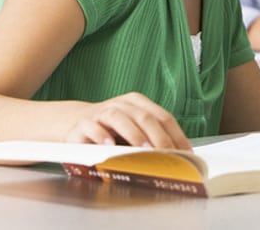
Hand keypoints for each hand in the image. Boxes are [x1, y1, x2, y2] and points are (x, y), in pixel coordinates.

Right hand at [67, 92, 190, 149]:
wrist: (75, 123)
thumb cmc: (111, 130)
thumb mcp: (134, 129)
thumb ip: (151, 138)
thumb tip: (177, 157)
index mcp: (138, 103)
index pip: (163, 117)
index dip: (176, 135)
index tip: (184, 153)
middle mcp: (121, 104)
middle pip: (144, 117)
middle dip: (158, 137)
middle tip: (167, 153)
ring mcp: (101, 112)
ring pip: (120, 118)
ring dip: (134, 135)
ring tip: (144, 149)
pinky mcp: (83, 123)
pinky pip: (93, 127)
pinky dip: (102, 135)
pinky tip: (109, 145)